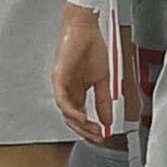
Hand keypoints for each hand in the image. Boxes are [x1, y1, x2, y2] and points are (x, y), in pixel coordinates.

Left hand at [54, 7, 116, 142]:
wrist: (86, 29)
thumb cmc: (92, 48)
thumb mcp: (104, 79)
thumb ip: (104, 100)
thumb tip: (108, 118)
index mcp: (77, 91)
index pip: (81, 116)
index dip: (91, 128)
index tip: (102, 135)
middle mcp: (67, 90)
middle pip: (72, 119)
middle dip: (86, 131)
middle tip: (97, 137)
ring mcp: (62, 85)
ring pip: (66, 112)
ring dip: (79, 124)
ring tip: (92, 130)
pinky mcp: (58, 78)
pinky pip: (62, 99)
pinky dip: (71, 110)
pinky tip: (81, 117)